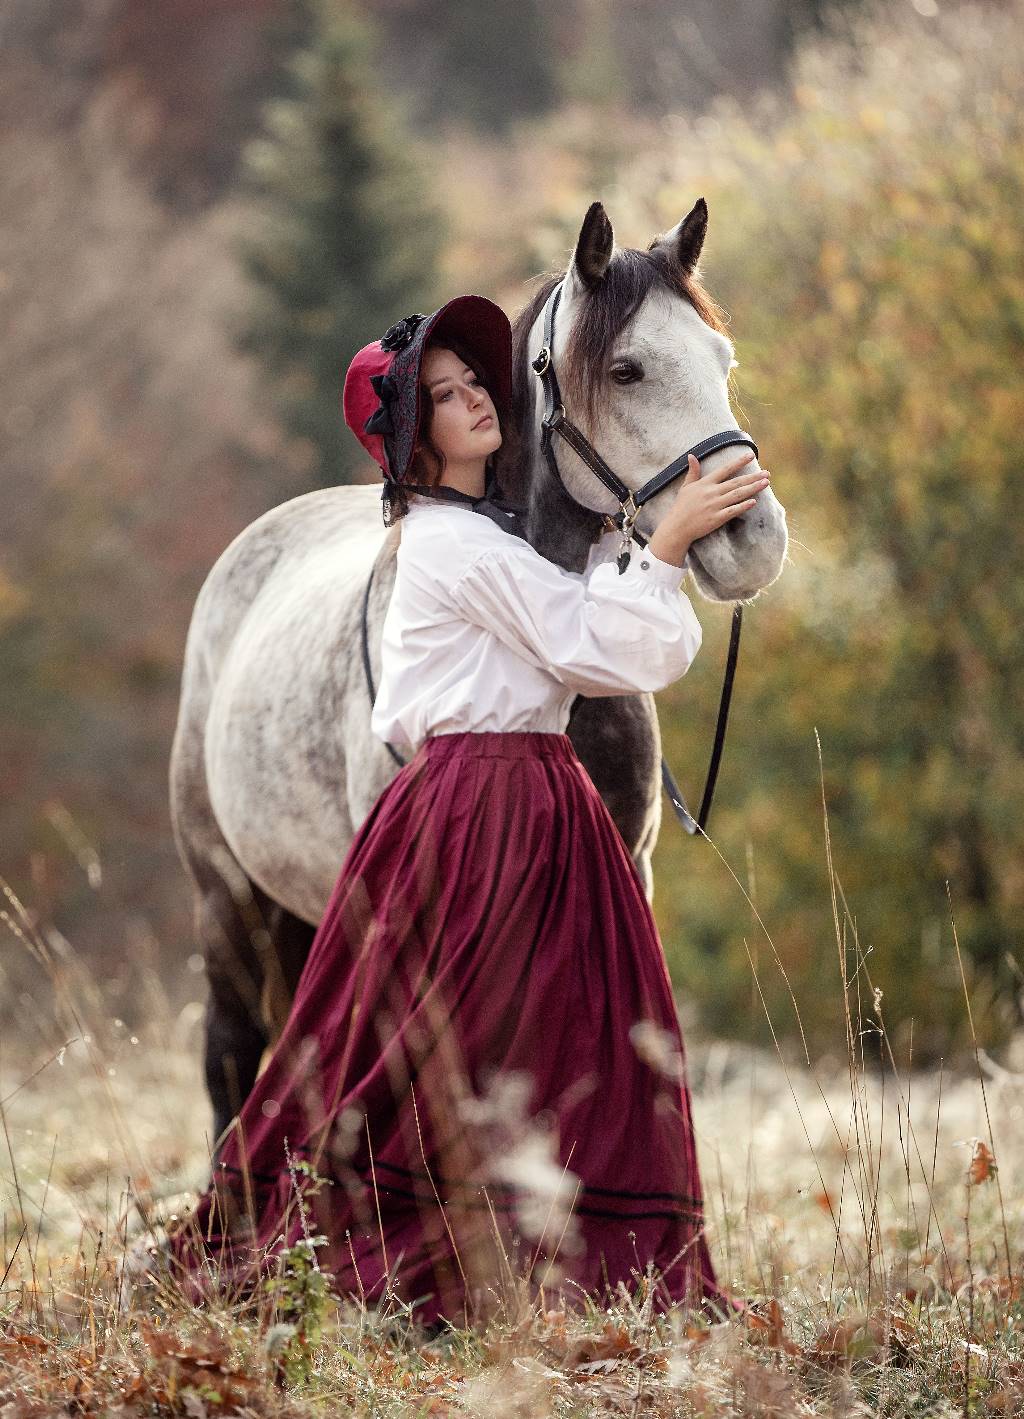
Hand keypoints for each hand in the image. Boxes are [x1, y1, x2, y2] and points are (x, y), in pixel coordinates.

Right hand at [648, 452, 769, 567]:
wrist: (677, 527)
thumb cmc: (681, 507)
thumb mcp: (686, 487)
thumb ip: (692, 472)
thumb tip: (692, 456)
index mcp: (705, 483)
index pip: (725, 469)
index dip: (739, 462)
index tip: (751, 455)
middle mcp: (711, 493)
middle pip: (736, 482)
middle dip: (753, 476)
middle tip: (767, 473)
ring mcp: (714, 506)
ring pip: (737, 494)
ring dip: (753, 488)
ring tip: (766, 483)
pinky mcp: (716, 519)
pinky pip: (732, 511)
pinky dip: (743, 506)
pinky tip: (754, 502)